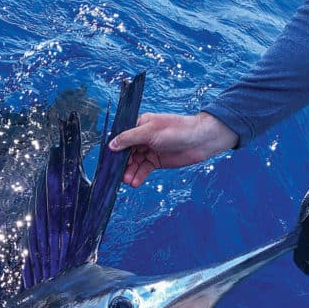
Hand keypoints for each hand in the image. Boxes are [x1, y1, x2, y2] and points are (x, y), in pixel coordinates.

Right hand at [108, 111, 239, 186]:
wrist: (201, 140)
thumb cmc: (177, 129)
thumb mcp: (150, 132)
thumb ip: (129, 138)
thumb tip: (111, 146)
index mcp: (139, 125)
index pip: (121, 138)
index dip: (114, 149)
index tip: (107, 161)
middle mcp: (142, 138)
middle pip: (125, 153)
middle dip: (120, 164)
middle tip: (116, 175)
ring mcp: (149, 150)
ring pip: (133, 163)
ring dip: (129, 172)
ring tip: (127, 181)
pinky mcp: (156, 161)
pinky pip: (143, 170)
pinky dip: (138, 176)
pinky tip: (135, 183)